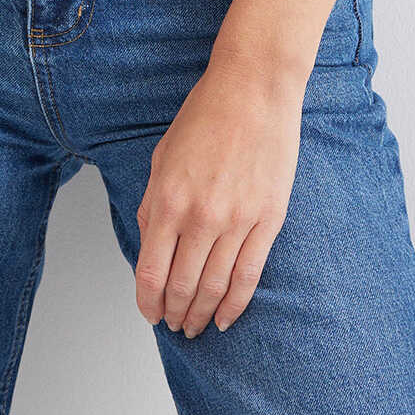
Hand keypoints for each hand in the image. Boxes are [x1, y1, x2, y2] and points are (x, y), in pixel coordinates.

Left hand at [134, 46, 305, 336]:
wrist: (254, 88)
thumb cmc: (206, 114)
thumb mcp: (163, 155)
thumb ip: (154, 202)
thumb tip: (150, 240)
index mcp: (168, 199)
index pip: (150, 272)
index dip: (147, 301)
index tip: (148, 312)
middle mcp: (200, 216)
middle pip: (182, 287)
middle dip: (173, 313)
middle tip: (172, 324)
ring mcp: (236, 221)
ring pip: (215, 289)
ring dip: (201, 315)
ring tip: (195, 326)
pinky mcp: (268, 220)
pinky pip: (249, 276)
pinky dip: (235, 305)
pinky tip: (226, 318)